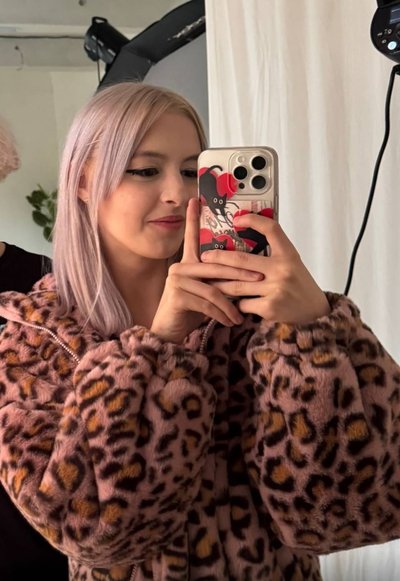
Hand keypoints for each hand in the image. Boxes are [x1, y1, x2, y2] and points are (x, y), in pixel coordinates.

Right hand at [150, 199, 263, 342]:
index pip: (192, 238)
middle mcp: (180, 267)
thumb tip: (246, 273)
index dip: (193, 219)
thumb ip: (217, 280)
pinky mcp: (177, 295)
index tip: (196, 200)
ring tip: (243, 314)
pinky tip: (231, 321)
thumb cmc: (191, 312)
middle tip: (261, 278)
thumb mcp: (206, 292)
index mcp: (187, 263)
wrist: (170, 333)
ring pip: (213, 287)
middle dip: (241, 272)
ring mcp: (177, 280)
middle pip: (216, 265)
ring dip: (232, 303)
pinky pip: (207, 303)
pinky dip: (222, 313)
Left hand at [201, 213, 330, 324]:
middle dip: (218, 258)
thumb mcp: (291, 262)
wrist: (315, 313)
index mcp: (288, 254)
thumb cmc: (299, 284)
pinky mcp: (269, 308)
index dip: (253, 220)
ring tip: (208, 280)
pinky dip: (236, 304)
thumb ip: (272, 252)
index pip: (271, 229)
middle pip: (241, 260)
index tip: (237, 219)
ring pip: (236, 285)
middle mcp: (282, 269)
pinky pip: (243, 303)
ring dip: (219, 283)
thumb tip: (243, 237)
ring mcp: (275, 289)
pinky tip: (232, 303)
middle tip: (204, 257)